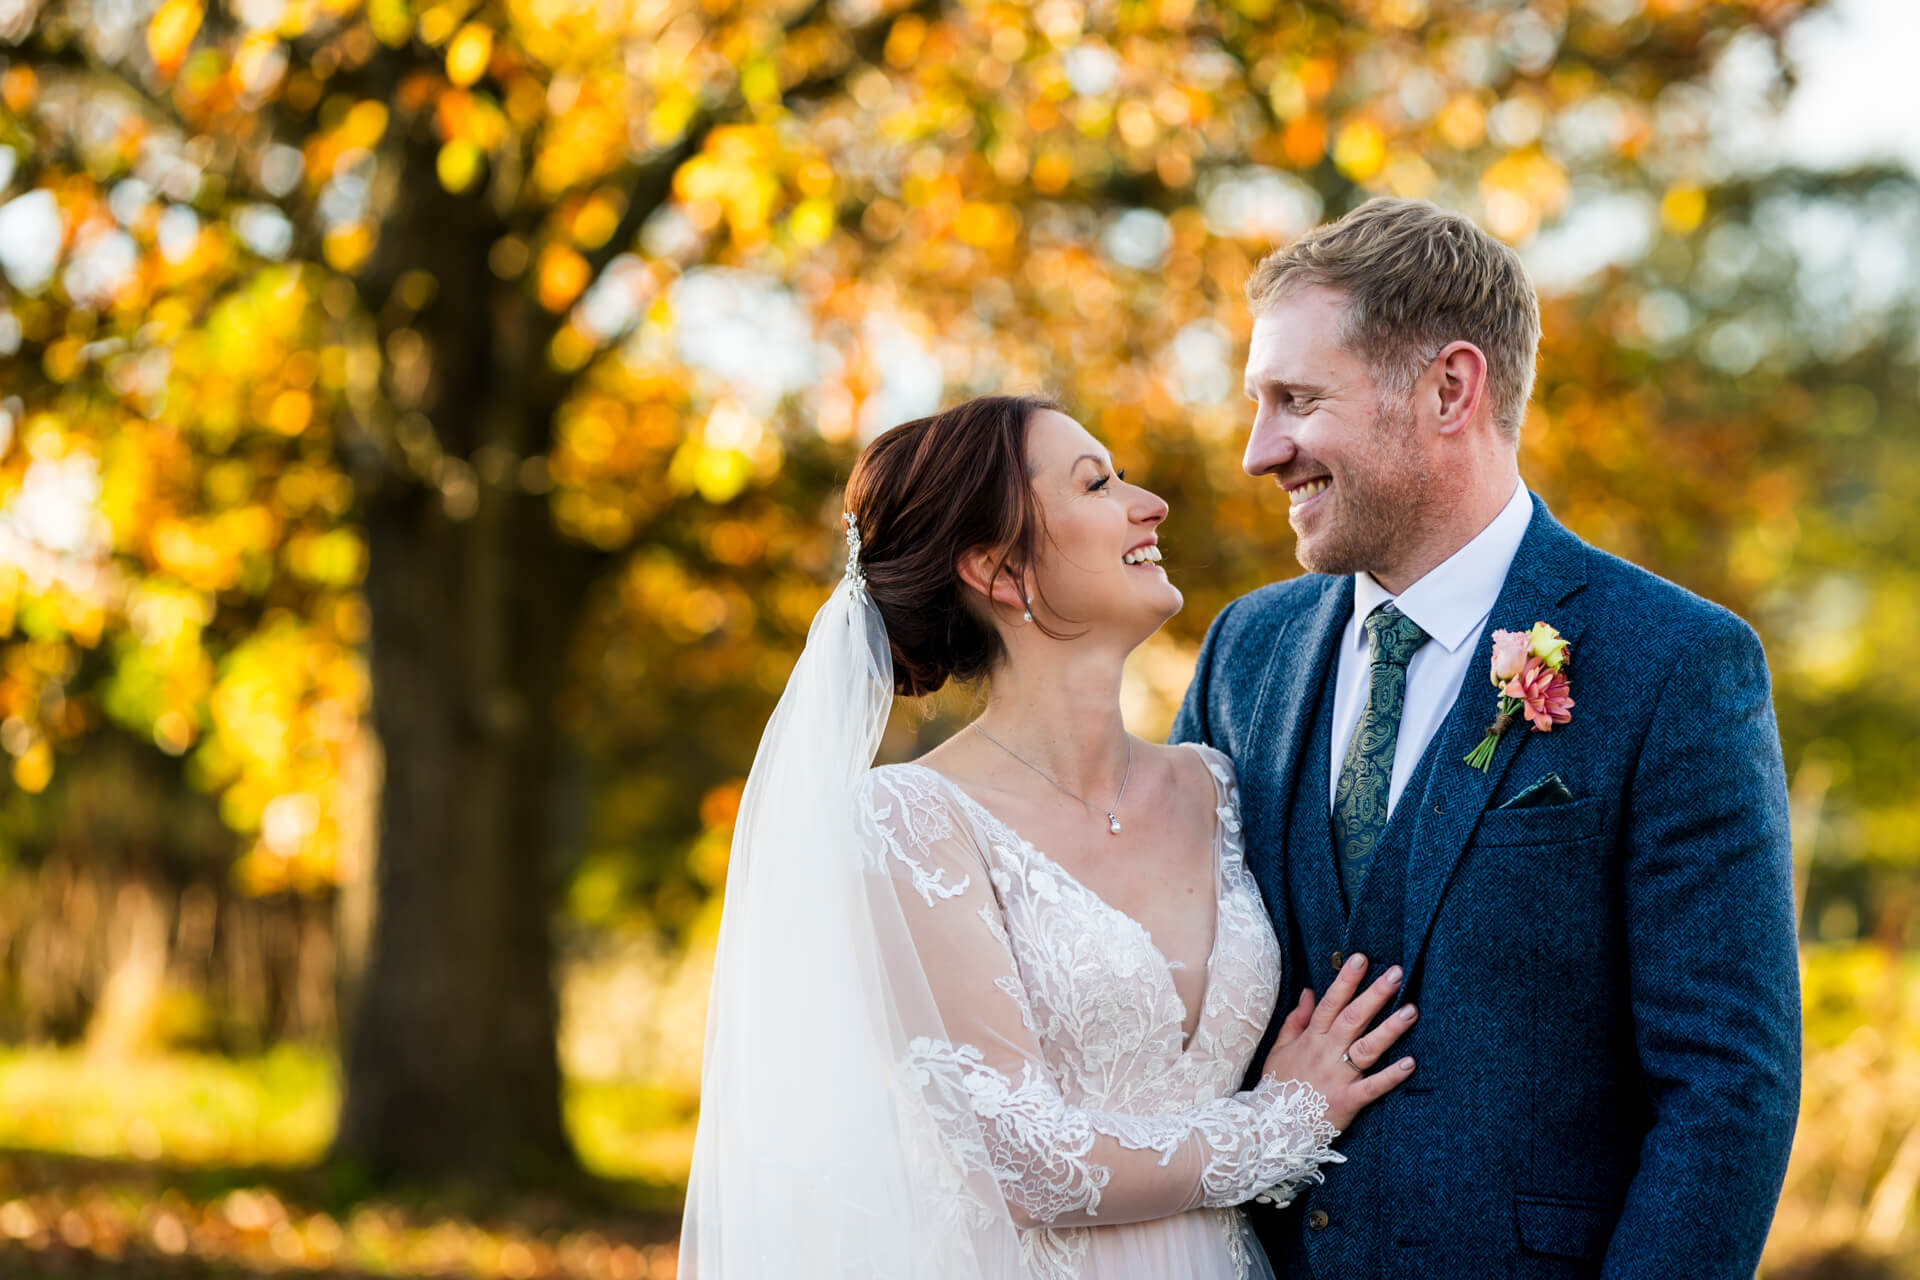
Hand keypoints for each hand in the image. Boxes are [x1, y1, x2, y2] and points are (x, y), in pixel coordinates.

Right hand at [1260, 953, 1416, 1130]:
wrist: (1271, 1127)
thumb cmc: (1277, 1086)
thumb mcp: (1279, 1049)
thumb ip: (1296, 1020)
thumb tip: (1308, 992)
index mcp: (1311, 1039)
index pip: (1331, 1003)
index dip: (1346, 980)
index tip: (1361, 958)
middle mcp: (1326, 1053)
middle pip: (1353, 1018)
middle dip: (1375, 994)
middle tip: (1396, 974)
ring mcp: (1337, 1077)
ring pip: (1367, 1047)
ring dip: (1390, 1029)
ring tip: (1411, 1010)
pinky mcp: (1348, 1101)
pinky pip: (1372, 1087)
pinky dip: (1391, 1076)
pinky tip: (1410, 1063)